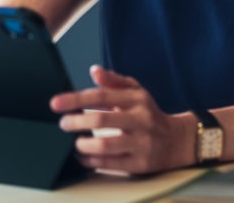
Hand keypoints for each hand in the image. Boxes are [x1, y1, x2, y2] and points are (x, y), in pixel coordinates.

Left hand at [50, 64, 194, 173]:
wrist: (176, 140)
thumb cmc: (149, 114)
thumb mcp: (137, 92)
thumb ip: (114, 81)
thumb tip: (94, 70)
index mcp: (137, 100)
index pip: (102, 96)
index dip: (76, 99)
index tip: (56, 103)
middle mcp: (141, 120)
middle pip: (102, 120)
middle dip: (76, 122)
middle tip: (64, 124)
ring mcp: (141, 143)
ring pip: (105, 145)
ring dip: (83, 144)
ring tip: (76, 142)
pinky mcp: (140, 163)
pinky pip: (110, 163)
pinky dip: (91, 161)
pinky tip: (83, 157)